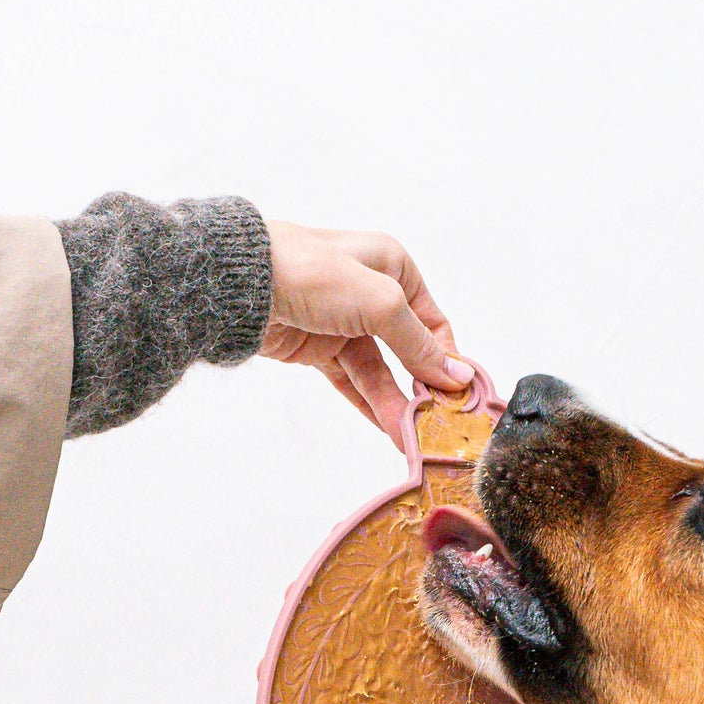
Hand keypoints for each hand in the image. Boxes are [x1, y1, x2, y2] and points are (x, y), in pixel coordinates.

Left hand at [261, 222, 473, 449]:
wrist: (243, 283)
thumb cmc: (313, 273)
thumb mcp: (381, 302)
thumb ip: (418, 342)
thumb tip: (456, 374)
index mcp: (393, 267)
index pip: (432, 321)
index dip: (447, 358)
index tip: (460, 394)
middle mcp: (371, 294)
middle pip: (408, 350)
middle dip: (423, 387)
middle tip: (439, 422)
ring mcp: (344, 324)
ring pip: (380, 371)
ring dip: (397, 404)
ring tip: (413, 437)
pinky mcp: (318, 348)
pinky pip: (353, 382)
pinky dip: (370, 404)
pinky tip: (389, 428)